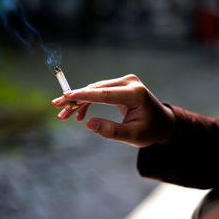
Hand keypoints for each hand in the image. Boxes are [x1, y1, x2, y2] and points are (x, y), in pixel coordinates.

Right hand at [51, 74, 174, 146]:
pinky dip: (88, 102)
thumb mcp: (132, 136)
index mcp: (135, 94)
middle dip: (75, 99)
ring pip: (95, 90)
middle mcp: (129, 83)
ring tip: (63, 115)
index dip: (83, 95)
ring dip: (79, 102)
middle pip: (96, 89)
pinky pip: (100, 92)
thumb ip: (111, 131)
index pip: (104, 94)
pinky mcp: (120, 85)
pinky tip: (79, 115)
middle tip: (57, 107)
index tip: (65, 96)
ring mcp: (125, 82)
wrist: (161, 123)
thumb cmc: (149, 131)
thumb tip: (88, 124)